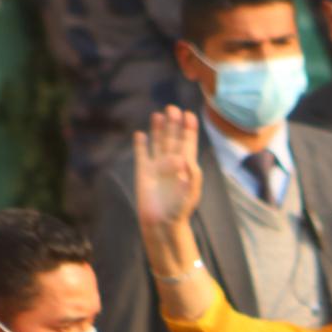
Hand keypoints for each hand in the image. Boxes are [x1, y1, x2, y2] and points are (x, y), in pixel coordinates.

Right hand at [133, 106, 203, 247]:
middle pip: (173, 138)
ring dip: (158, 129)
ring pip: (158, 142)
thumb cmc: (179, 210)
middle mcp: (172, 162)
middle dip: (173, 123)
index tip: (189, 115)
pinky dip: (141, 144)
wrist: (162, 223)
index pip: (188, 142)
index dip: (189, 128)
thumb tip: (185, 159)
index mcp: (186, 165)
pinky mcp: (143, 172)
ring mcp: (157, 166)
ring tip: (158, 114)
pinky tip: (140, 134)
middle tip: (172, 108)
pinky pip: (142, 154)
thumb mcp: (190, 193)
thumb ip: (191, 176)